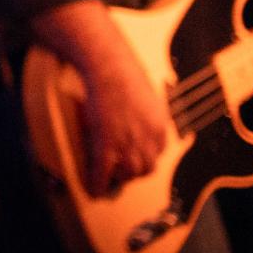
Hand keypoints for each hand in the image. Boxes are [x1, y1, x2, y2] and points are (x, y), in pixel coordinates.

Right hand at [77, 50, 171, 197]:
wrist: (107, 64)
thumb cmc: (121, 69)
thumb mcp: (144, 90)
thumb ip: (144, 107)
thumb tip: (135, 114)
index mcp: (160, 125)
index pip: (157, 153)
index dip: (143, 157)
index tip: (132, 159)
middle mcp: (149, 138)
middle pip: (146, 168)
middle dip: (133, 173)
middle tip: (118, 172)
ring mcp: (129, 143)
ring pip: (128, 174)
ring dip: (116, 178)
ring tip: (105, 178)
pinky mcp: (107, 144)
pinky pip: (103, 172)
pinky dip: (98, 183)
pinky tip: (92, 189)